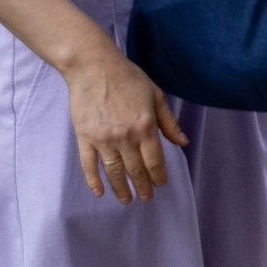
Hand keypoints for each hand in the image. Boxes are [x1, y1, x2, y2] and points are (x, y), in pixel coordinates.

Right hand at [65, 42, 188, 203]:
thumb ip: (168, 122)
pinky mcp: (84, 138)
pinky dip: (93, 181)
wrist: (93, 67)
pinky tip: (99, 192)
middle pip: (135, 169)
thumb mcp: (155, 95)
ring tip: (127, 200)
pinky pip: (88, 165)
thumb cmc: (128, 78)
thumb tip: (182, 142)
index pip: (154, 159)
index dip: (158, 175)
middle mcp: (125, 136)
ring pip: (113, 172)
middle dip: (142, 186)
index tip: (160, 184)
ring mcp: (103, 139)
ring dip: (120, 188)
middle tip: (146, 198)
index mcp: (145, 126)